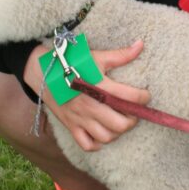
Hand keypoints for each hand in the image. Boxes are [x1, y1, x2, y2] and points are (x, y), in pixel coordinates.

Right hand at [24, 40, 148, 151]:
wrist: (43, 72)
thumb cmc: (72, 63)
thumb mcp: (97, 57)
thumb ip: (121, 55)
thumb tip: (141, 45)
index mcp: (99, 87)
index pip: (130, 97)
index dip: (143, 98)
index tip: (145, 95)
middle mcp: (91, 106)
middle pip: (121, 124)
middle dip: (132, 120)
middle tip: (133, 112)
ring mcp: (80, 119)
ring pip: (106, 137)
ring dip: (117, 132)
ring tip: (119, 121)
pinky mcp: (71, 126)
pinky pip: (87, 145)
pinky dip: (97, 144)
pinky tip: (102, 133)